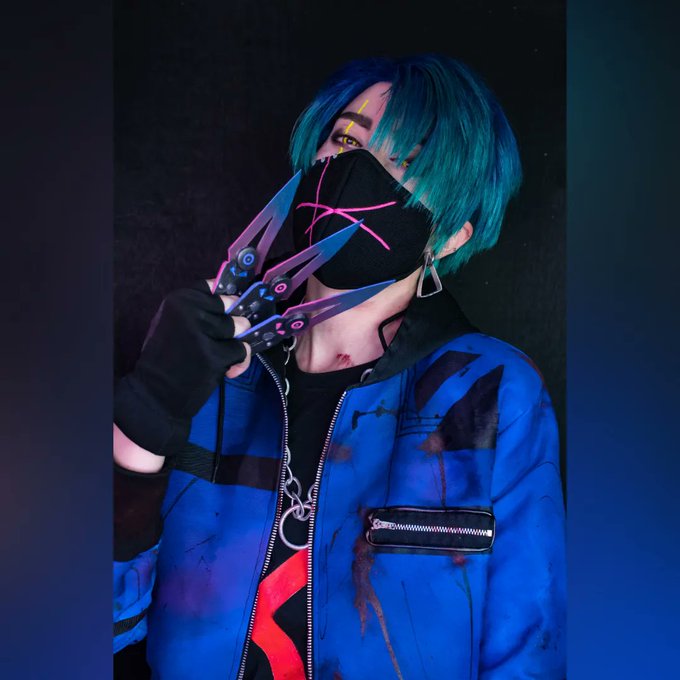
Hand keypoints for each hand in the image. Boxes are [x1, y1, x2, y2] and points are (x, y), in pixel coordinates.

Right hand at [114, 280, 251, 456]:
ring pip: (239, 329)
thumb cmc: (165, 357)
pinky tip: (228, 370)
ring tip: (221, 358)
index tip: (232, 306)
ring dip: (234, 345)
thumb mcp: (173, 323)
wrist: (154, 394)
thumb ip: (198, 310)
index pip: (215, 288)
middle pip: (230, 309)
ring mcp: (202, 333)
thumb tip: (233, 298)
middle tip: (220, 342)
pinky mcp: (214, 355)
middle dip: (232, 327)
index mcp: (178, 299)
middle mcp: (189, 311)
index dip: (227, 299)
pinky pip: (241, 351)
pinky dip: (239, 362)